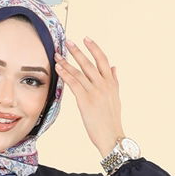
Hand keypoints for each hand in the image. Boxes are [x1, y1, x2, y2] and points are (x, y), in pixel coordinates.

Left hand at [53, 36, 124, 158]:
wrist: (112, 136)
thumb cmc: (112, 120)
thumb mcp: (116, 98)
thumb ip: (114, 81)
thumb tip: (114, 68)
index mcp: (111, 83)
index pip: (102, 60)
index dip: (94, 48)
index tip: (86, 39)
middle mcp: (103, 84)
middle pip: (89, 63)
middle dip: (78, 51)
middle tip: (68, 41)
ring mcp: (94, 92)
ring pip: (79, 72)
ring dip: (67, 62)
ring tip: (58, 55)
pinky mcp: (85, 100)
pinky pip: (74, 83)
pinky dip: (65, 74)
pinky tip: (59, 69)